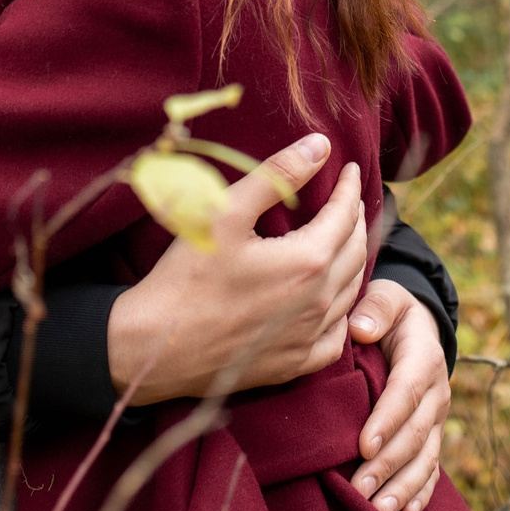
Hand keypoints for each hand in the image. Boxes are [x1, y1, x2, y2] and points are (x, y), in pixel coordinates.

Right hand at [106, 136, 368, 404]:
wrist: (153, 346)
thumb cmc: (186, 276)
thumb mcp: (226, 213)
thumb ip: (277, 175)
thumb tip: (320, 145)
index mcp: (308, 262)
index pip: (345, 215)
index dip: (350, 188)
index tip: (351, 169)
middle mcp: (318, 302)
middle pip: (356, 252)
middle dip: (356, 219)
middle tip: (349, 198)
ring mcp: (307, 338)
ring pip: (350, 292)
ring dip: (353, 260)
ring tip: (345, 239)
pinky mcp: (292, 365)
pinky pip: (336, 337)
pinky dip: (342, 311)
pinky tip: (332, 301)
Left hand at [348, 280, 448, 510]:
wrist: (417, 325)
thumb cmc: (391, 311)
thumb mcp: (386, 295)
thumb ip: (376, 307)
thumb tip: (362, 328)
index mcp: (423, 356)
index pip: (406, 391)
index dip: (387, 419)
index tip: (364, 445)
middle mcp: (436, 391)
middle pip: (415, 433)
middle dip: (388, 464)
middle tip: (359, 488)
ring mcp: (437, 417)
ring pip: (425, 457)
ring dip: (403, 487)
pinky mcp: (434, 434)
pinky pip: (432, 466)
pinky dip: (422, 491)